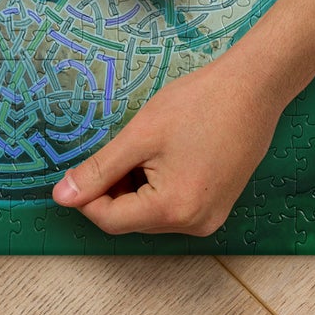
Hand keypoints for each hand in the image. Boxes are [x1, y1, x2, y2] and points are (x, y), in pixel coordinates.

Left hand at [50, 55, 282, 235]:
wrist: (253, 88)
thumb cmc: (197, 105)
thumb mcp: (140, 135)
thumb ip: (99, 170)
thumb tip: (61, 198)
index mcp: (173, 211)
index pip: (111, 221)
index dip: (87, 197)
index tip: (78, 169)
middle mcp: (194, 225)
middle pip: (132, 219)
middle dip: (114, 188)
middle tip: (120, 148)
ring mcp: (210, 218)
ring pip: (151, 213)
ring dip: (135, 187)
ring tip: (147, 147)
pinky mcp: (218, 206)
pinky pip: (173, 207)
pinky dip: (157, 186)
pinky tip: (165, 154)